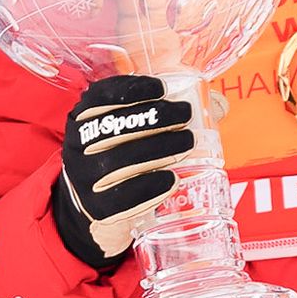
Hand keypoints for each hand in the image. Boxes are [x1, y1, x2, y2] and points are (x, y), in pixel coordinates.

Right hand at [55, 76, 194, 272]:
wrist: (96, 206)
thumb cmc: (123, 157)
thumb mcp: (132, 132)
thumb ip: (167, 113)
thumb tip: (218, 104)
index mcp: (85, 117)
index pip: (101, 95)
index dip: (132, 90)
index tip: (163, 89)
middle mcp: (79, 145)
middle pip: (114, 126)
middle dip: (154, 117)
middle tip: (185, 116)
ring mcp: (84, 178)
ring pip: (118, 161)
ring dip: (157, 149)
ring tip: (187, 144)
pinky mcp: (97, 208)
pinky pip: (122, 198)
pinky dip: (150, 186)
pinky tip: (172, 179)